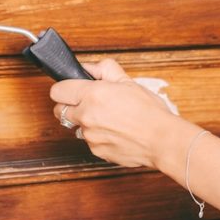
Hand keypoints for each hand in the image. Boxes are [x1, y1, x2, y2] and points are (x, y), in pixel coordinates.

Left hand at [50, 58, 188, 168]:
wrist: (162, 140)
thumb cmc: (150, 112)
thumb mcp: (129, 82)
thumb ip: (104, 70)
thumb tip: (88, 68)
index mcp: (92, 95)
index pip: (57, 91)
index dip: (65, 89)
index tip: (71, 89)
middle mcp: (86, 116)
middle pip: (59, 111)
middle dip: (70, 106)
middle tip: (87, 104)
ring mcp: (89, 136)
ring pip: (75, 127)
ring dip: (85, 123)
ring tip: (108, 120)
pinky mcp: (96, 151)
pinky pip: (89, 142)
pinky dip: (98, 137)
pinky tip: (115, 132)